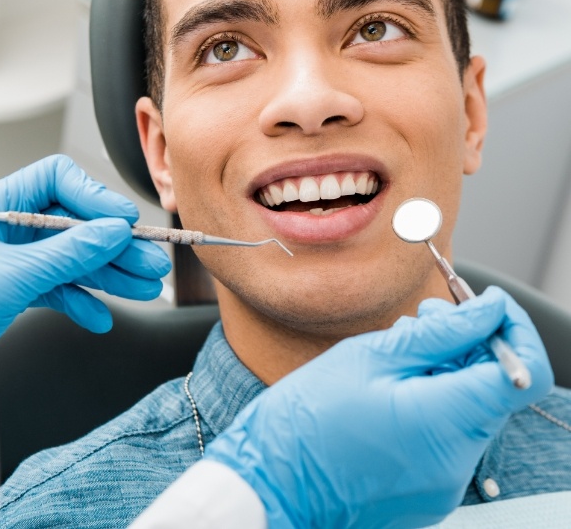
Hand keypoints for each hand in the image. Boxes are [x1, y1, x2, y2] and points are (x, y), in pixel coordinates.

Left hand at [0, 155, 170, 337]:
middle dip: (114, 246)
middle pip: (76, 223)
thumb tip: (114, 232)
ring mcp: (16, 258)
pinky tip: (98, 317)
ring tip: (141, 288)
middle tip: (148, 262)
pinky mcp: (18, 288)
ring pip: (73, 258)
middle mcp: (11, 228)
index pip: (58, 180)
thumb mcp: (14, 274)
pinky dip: (80, 303)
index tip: (123, 221)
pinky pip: (58, 288)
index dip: (95, 197)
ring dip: (109, 276)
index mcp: (1, 206)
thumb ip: (68, 253)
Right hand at [205, 288, 553, 527]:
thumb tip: (488, 310)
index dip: (512, 329)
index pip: (523, 373)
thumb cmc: (306, 419)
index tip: (485, 304)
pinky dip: (435, 399)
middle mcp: (456, 462)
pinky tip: (394, 383)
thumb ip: (441, 333)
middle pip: (494, 387)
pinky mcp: (429, 489)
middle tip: (426, 316)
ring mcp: (444, 482)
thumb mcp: (371, 356)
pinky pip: (450, 433)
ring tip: (400, 349)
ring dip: (449, 368)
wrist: (270, 484)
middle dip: (470, 343)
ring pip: (471, 407)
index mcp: (443, 424)